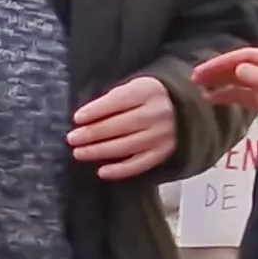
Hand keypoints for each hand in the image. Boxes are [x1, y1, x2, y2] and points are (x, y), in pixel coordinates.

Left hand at [68, 73, 182, 180]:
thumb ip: (114, 99)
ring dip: (100, 151)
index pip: (118, 101)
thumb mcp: (134, 87)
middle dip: (93, 133)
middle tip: (72, 139)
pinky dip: (120, 170)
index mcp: (148, 91)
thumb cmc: (148, 96)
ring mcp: (162, 135)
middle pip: (120, 125)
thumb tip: (84, 118)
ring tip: (79, 153)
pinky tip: (102, 171)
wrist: (185, 107)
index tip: (77, 118)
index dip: (96, 110)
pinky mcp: (164, 152)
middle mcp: (157, 113)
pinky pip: (140, 164)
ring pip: (127, 146)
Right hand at [191, 46, 257, 146]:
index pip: (247, 56)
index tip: (206, 69)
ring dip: (219, 83)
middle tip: (195, 77)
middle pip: (239, 67)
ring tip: (198, 88)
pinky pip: (242, 97)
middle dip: (217, 70)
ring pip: (238, 81)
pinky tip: (212, 100)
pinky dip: (227, 97)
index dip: (225, 61)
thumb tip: (238, 69)